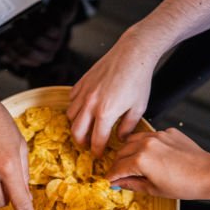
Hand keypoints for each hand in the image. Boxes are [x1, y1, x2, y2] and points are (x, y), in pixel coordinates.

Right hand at [68, 31, 161, 155]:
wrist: (132, 54)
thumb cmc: (138, 80)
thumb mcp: (138, 108)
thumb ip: (127, 126)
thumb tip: (120, 138)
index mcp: (106, 113)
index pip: (96, 140)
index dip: (97, 150)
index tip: (98, 155)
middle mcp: (91, 104)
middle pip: (77, 132)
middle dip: (81, 142)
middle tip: (87, 145)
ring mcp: (84, 92)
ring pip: (71, 116)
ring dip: (77, 125)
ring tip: (85, 128)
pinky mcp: (82, 82)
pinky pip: (71, 100)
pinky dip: (75, 107)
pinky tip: (84, 109)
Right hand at [107, 128, 209, 198]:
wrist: (208, 173)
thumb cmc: (184, 185)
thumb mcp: (154, 189)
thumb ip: (132, 184)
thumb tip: (119, 182)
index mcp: (140, 159)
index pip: (117, 168)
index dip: (111, 176)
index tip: (108, 181)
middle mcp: (146, 143)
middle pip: (121, 152)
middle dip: (118, 164)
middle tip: (118, 174)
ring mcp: (158, 135)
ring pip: (133, 140)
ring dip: (129, 151)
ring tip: (131, 163)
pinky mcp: (168, 132)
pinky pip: (150, 137)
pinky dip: (145, 145)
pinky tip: (151, 156)